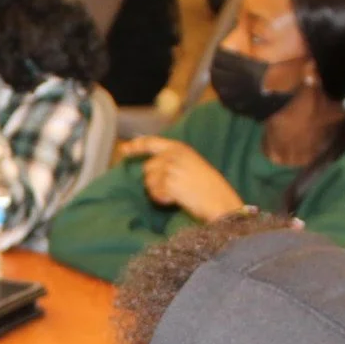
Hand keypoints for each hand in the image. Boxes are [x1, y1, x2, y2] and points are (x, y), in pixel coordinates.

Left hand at [116, 136, 244, 222]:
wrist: (220, 201)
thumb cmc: (209, 187)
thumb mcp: (192, 165)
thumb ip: (171, 161)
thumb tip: (148, 168)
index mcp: (180, 147)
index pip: (151, 143)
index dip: (136, 146)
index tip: (123, 149)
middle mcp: (173, 154)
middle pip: (147, 169)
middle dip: (154, 181)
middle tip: (173, 189)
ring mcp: (170, 168)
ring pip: (148, 183)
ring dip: (158, 192)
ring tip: (177, 194)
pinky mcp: (168, 183)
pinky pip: (155, 194)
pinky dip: (163, 200)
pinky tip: (177, 199)